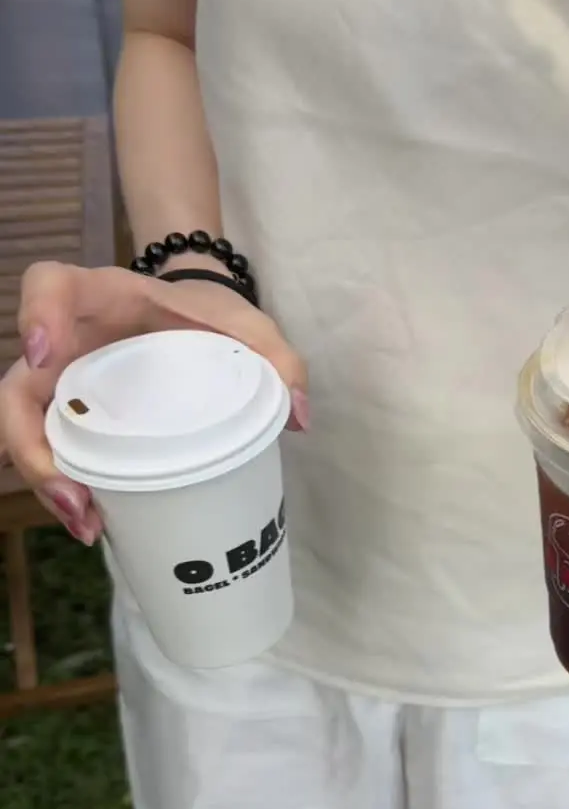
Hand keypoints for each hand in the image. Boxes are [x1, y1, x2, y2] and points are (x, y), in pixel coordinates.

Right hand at [0, 262, 306, 543]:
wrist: (195, 319)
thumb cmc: (209, 315)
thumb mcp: (248, 325)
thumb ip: (277, 357)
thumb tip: (300, 417)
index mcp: (104, 296)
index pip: (49, 285)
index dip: (37, 316)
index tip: (47, 356)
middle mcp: (66, 338)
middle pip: (16, 386)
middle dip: (32, 444)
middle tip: (75, 493)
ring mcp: (61, 380)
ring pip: (23, 429)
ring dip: (46, 480)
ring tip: (88, 523)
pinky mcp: (69, 414)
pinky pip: (50, 450)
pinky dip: (65, 488)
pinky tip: (96, 523)